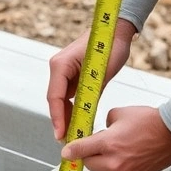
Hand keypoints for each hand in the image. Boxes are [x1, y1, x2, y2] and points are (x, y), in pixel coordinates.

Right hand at [47, 19, 137, 141]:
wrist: (116, 30)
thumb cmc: (110, 45)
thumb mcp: (101, 73)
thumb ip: (90, 93)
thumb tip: (83, 116)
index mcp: (60, 65)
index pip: (54, 97)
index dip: (57, 118)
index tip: (61, 134)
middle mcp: (58, 68)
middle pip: (55, 101)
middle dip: (60, 121)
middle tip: (67, 140)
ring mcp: (64, 72)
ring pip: (61, 100)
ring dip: (66, 116)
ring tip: (72, 134)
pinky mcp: (72, 75)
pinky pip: (69, 96)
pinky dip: (73, 108)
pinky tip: (79, 121)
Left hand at [60, 106, 170, 170]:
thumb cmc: (151, 121)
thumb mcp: (120, 113)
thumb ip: (106, 123)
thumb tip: (103, 131)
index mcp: (109, 143)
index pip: (80, 150)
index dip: (70, 151)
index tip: (65, 152)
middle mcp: (115, 161)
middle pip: (89, 165)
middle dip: (87, 156)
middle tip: (91, 147)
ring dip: (100, 164)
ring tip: (109, 152)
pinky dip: (115, 167)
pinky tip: (123, 156)